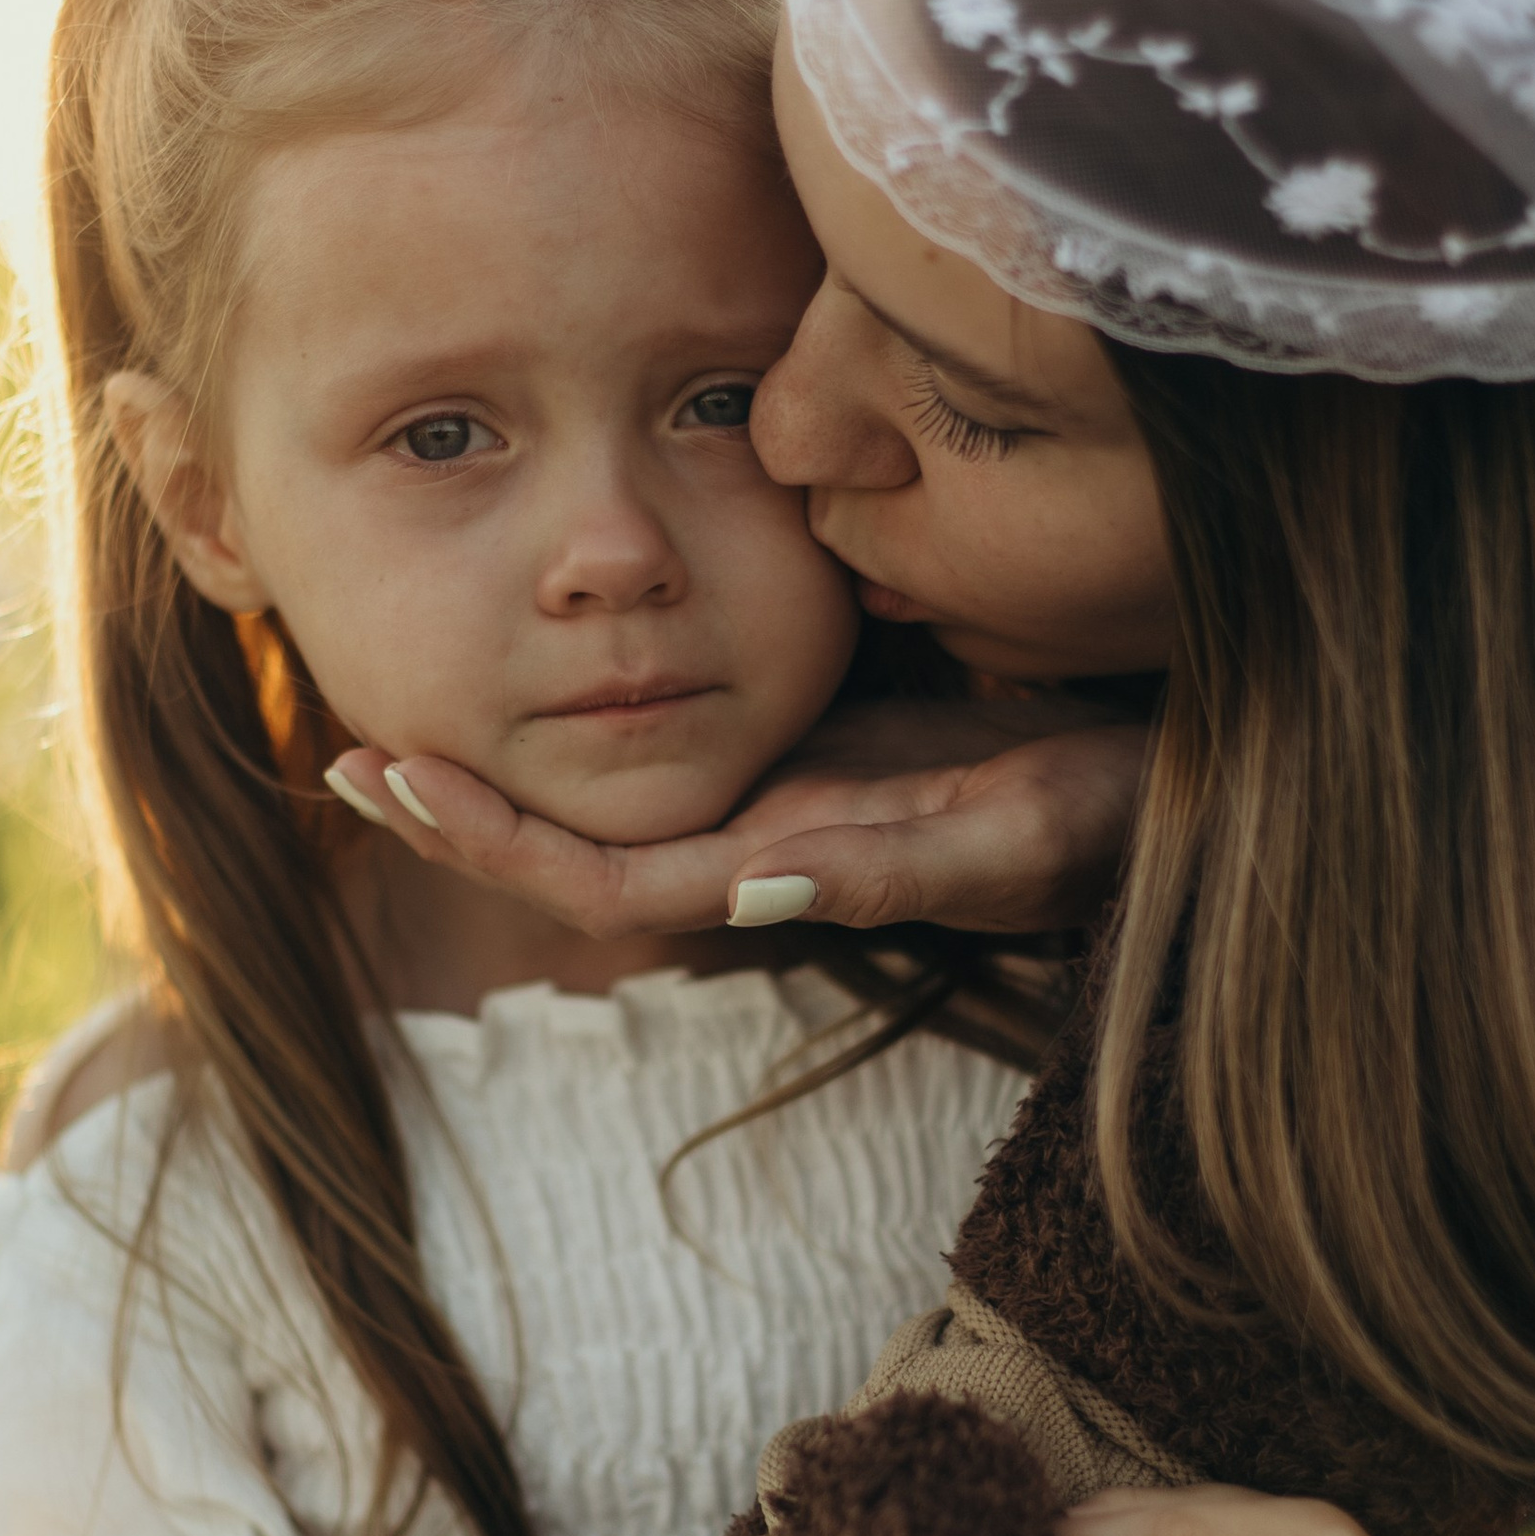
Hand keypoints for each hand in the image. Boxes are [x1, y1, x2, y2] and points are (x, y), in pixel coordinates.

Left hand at [328, 695, 1147, 940]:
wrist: (1184, 773)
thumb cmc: (1114, 806)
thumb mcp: (1013, 831)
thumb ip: (888, 863)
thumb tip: (744, 881)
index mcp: (784, 871)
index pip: (594, 881)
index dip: (487, 840)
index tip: (385, 775)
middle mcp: (764, 842)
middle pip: (575, 851)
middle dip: (462, 807)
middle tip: (350, 744)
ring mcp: (783, 794)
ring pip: (612, 797)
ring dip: (510, 761)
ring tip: (405, 706)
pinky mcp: (814, 738)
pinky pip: (670, 738)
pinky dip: (590, 708)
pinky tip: (549, 654)